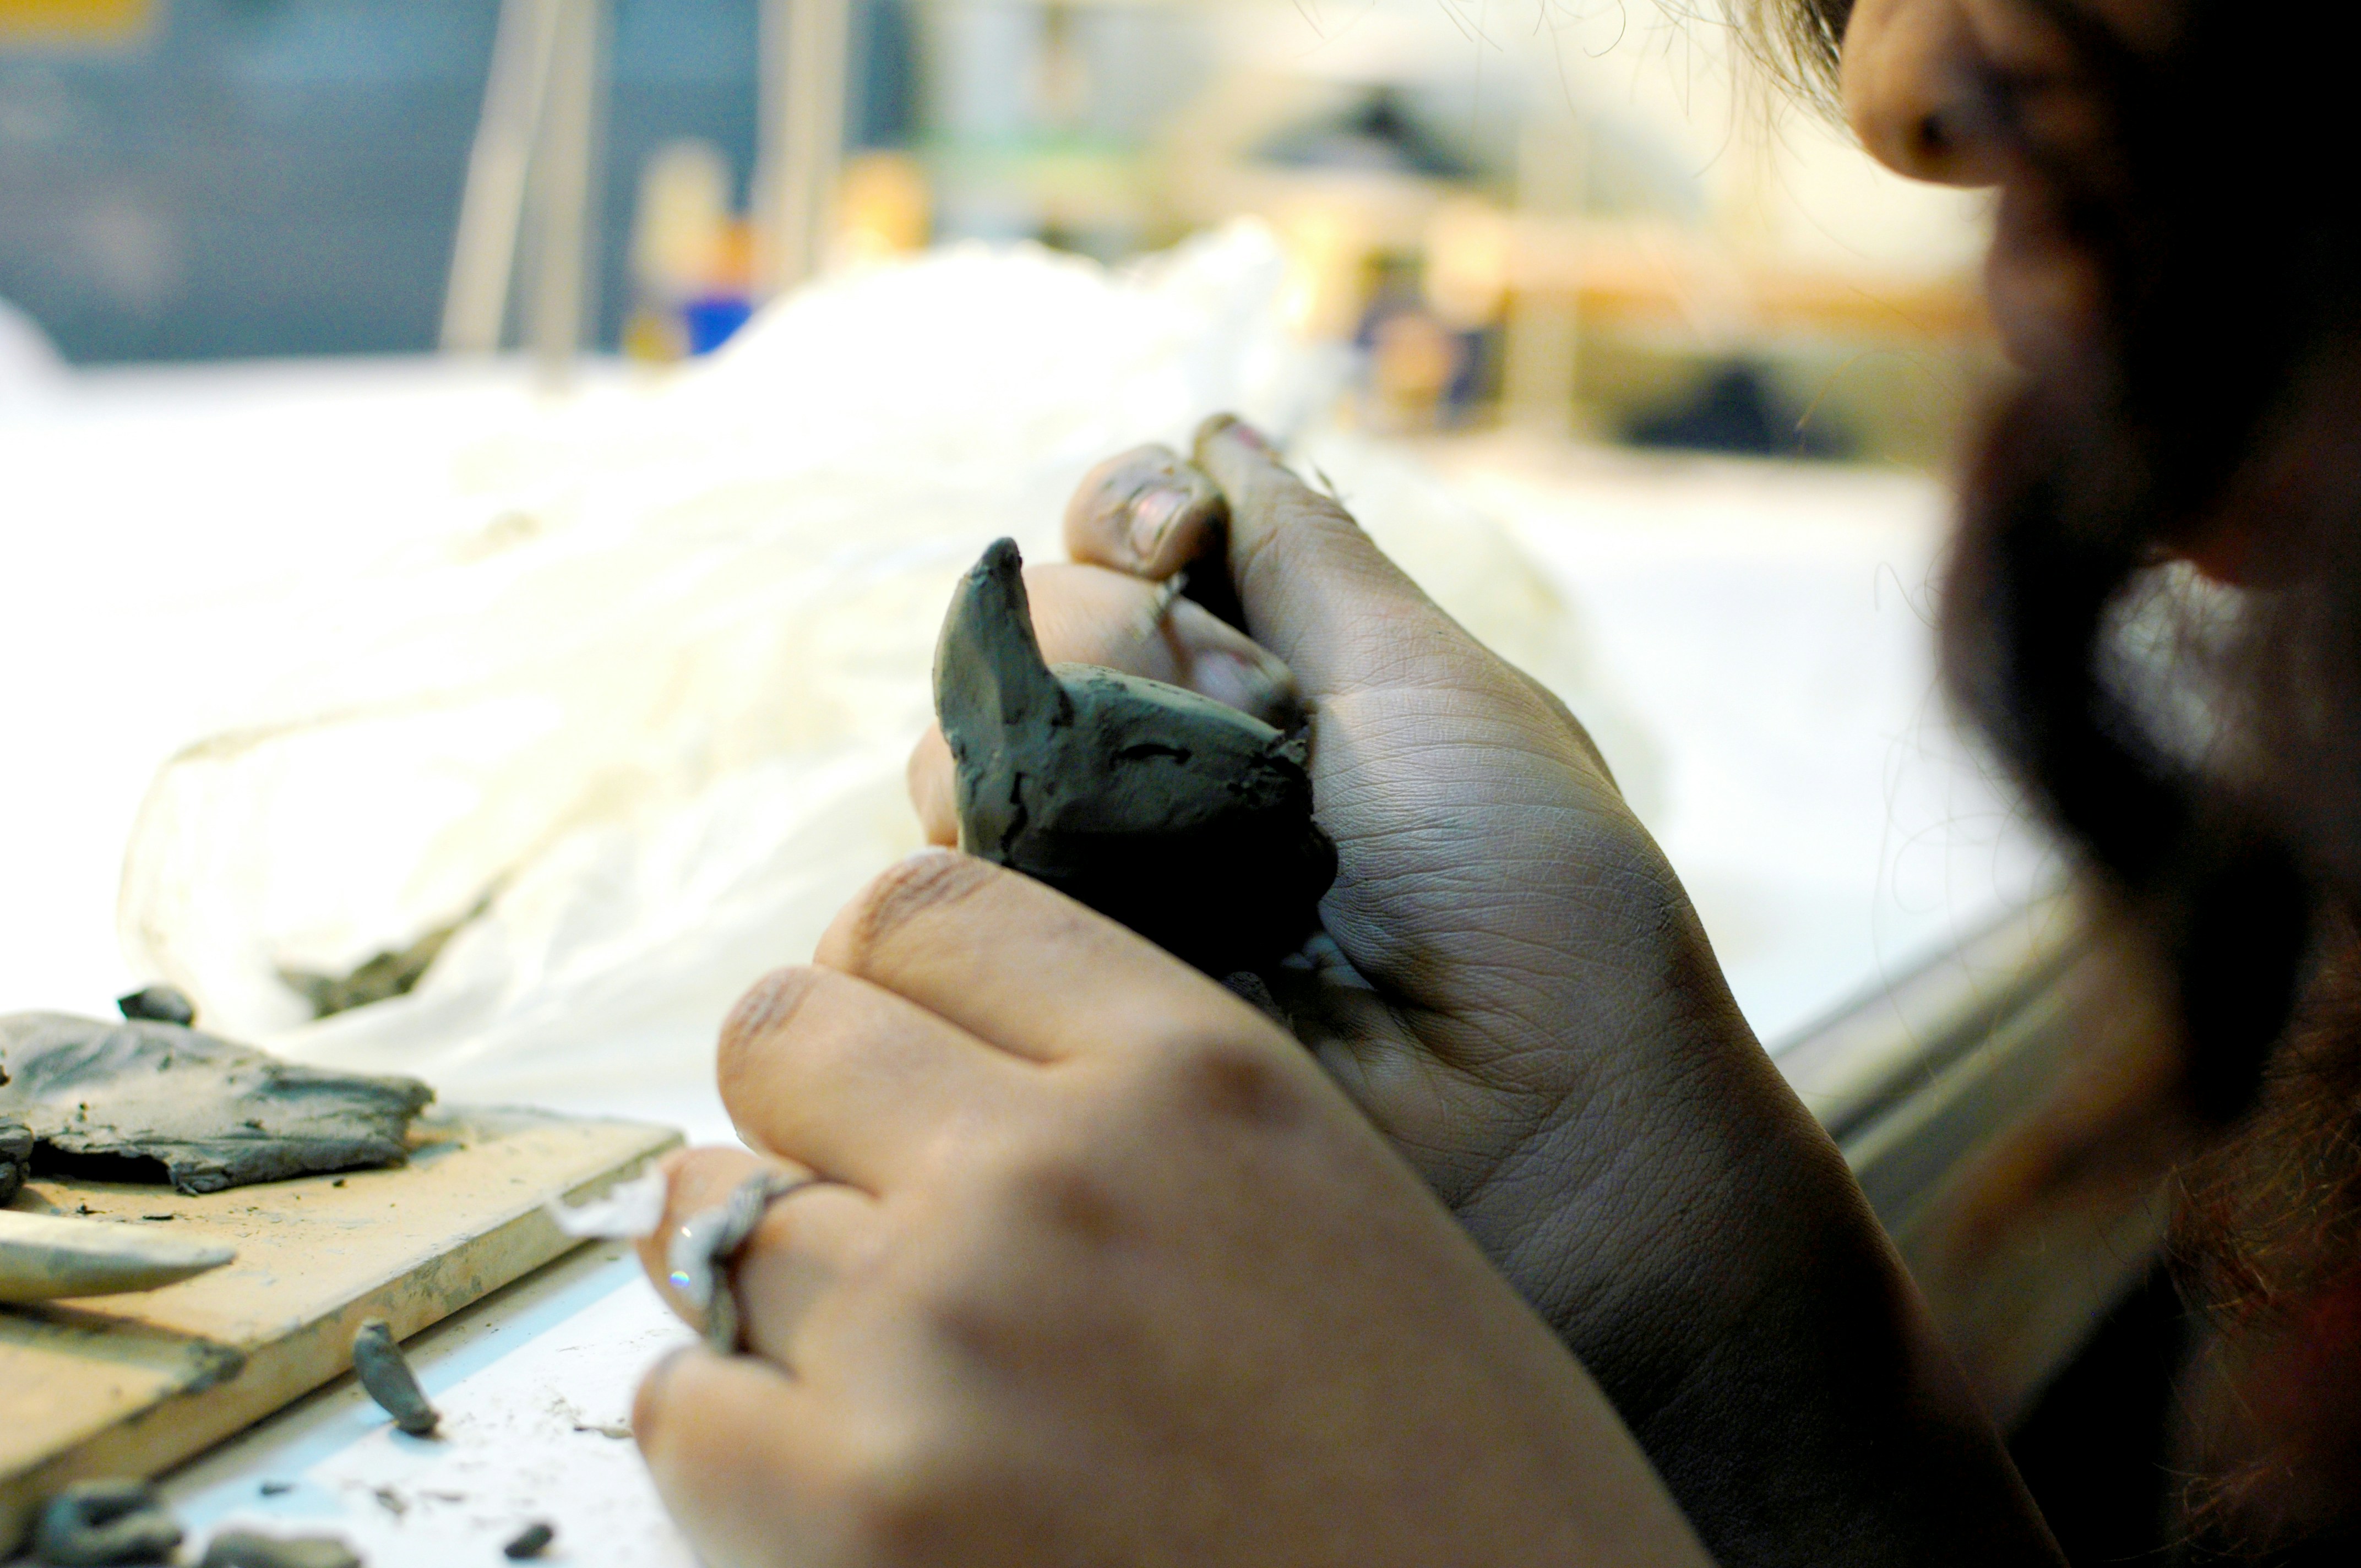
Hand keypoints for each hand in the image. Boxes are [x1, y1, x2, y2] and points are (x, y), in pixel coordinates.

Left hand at [632, 854, 1713, 1567]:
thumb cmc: (1448, 1481)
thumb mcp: (1336, 1206)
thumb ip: (1153, 1106)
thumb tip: (943, 1068)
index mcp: (1200, 1072)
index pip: (925, 907)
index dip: (885, 976)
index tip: (897, 1044)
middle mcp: (1050, 1171)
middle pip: (782, 1032)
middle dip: (804, 1104)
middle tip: (867, 1198)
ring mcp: (938, 1339)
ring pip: (718, 1218)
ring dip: (773, 1276)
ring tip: (876, 1360)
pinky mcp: (854, 1515)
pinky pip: (683, 1404)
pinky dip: (733, 1432)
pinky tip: (839, 1473)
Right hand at [907, 418, 2060, 1565]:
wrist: (1540, 1123)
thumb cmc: (1528, 888)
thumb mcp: (1433, 683)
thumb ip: (1309, 555)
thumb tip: (1221, 428)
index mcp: (1276, 673)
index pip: (1129, 536)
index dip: (1129, 510)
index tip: (1182, 540)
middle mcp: (1172, 760)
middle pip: (1032, 619)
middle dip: (1112, 633)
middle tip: (1249, 725)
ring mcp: (1105, 874)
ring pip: (967, 735)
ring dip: (1054, 736)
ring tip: (1194, 825)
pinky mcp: (1054, 984)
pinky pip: (941, 881)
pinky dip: (991, 850)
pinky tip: (1092, 887)